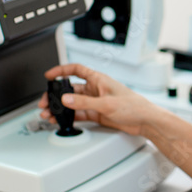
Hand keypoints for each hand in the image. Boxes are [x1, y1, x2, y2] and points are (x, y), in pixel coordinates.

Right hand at [37, 63, 157, 136]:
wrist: (145, 121)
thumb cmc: (134, 106)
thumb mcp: (107, 103)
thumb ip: (85, 102)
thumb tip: (67, 100)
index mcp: (98, 79)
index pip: (76, 70)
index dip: (61, 70)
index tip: (49, 75)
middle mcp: (95, 89)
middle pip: (70, 89)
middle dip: (56, 95)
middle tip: (46, 102)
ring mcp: (95, 102)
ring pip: (73, 103)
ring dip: (61, 108)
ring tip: (49, 114)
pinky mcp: (97, 114)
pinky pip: (79, 114)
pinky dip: (69, 117)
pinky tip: (61, 120)